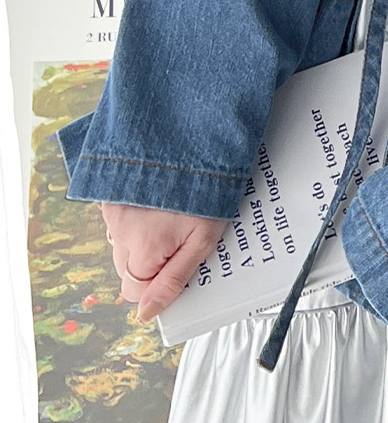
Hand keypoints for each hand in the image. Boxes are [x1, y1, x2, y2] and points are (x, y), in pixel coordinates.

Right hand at [101, 202, 228, 322]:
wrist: (196, 141)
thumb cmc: (208, 190)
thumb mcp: (202, 240)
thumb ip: (173, 280)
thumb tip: (146, 313)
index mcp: (142, 250)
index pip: (134, 291)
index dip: (159, 282)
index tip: (179, 261)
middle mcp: (120, 233)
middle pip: (126, 269)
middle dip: (150, 261)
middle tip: (179, 235)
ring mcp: (112, 212)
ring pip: (121, 245)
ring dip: (141, 239)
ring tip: (171, 215)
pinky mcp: (111, 194)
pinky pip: (118, 221)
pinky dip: (134, 218)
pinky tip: (157, 203)